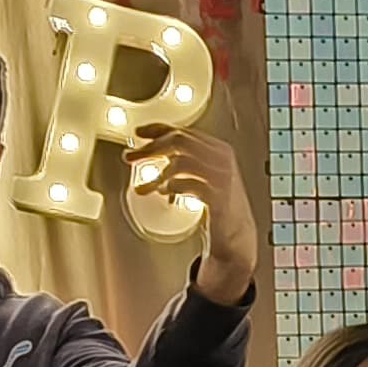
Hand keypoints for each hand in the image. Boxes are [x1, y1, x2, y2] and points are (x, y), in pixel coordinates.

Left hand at [136, 127, 261, 305]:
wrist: (237, 236)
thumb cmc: (218, 206)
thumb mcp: (202, 177)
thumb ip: (184, 161)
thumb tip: (151, 150)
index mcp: (219, 150)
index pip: (184, 131)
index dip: (157, 129)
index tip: (138, 133)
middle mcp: (222, 159)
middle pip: (179, 141)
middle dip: (150, 149)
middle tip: (130, 158)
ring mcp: (222, 177)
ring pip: (181, 161)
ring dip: (157, 174)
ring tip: (144, 186)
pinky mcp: (218, 197)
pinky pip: (187, 184)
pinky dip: (171, 187)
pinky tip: (164, 194)